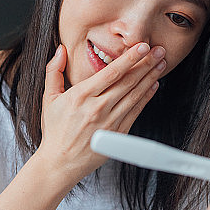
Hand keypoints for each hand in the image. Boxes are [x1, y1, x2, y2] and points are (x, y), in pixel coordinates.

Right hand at [36, 42, 164, 182]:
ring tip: (160, 64)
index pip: (111, 72)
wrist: (60, 162)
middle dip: (146, 64)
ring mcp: (110, 122)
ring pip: (135, 95)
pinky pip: (135, 111)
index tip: (142, 47)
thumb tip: (60, 50)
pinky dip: (146, 97)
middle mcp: (97, 108)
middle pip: (128, 81)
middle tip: (159, 50)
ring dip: (150, 77)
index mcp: (81, 96)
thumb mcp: (49, 99)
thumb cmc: (55, 131)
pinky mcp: (118, 134)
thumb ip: (54, 72)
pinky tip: (154, 85)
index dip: (129, 58)